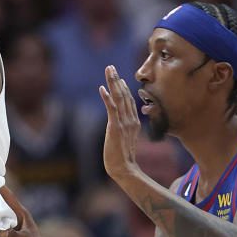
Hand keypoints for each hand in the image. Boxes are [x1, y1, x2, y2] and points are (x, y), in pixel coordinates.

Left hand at [98, 65, 140, 181]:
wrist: (124, 169)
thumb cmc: (123, 158)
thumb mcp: (124, 140)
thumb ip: (124, 130)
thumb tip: (119, 125)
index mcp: (134, 122)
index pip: (129, 101)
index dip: (123, 88)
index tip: (118, 78)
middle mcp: (131, 120)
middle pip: (124, 95)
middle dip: (117, 79)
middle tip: (111, 67)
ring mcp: (124, 123)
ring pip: (119, 98)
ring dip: (113, 82)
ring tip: (109, 70)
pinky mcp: (116, 127)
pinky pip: (111, 108)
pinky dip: (107, 97)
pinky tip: (102, 88)